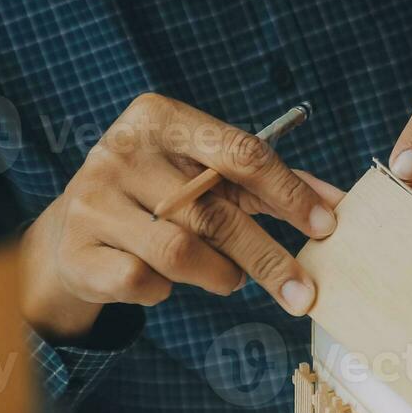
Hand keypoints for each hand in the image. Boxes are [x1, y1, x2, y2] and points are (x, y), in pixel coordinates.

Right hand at [20, 93, 343, 341]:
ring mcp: (93, 199)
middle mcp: (122, 150)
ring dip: (220, 274)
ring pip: (181, 251)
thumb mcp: (208, 173)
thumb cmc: (163, 194)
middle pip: (215, 211)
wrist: (75, 229)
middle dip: (269, 258)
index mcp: (160, 118)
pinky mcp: (76, 250)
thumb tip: (336, 205)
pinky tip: (164, 282)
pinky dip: (166, 291)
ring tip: (229, 277)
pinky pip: (142, 282)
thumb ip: (268, 183)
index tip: (328, 227)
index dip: (290, 193)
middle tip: (306, 294)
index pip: (241, 153)